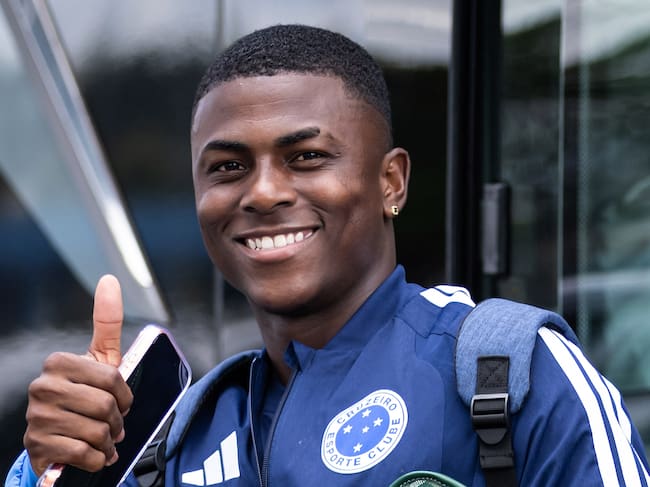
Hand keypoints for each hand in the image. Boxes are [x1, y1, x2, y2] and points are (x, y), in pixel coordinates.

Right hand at [23, 275, 133, 475]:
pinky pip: (83, 453)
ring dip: (107, 441)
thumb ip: (107, 321)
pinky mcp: (37, 445)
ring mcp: (37, 417)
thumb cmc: (86, 393)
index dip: (124, 395)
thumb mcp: (99, 358)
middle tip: (112, 424)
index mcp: (59, 362)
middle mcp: (42, 387)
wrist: (59, 437)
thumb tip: (109, 280)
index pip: (111, 378)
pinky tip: (90, 454)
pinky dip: (95, 458)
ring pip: (96, 431)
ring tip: (101, 439)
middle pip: (105, 405)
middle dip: (117, 421)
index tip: (121, 401)